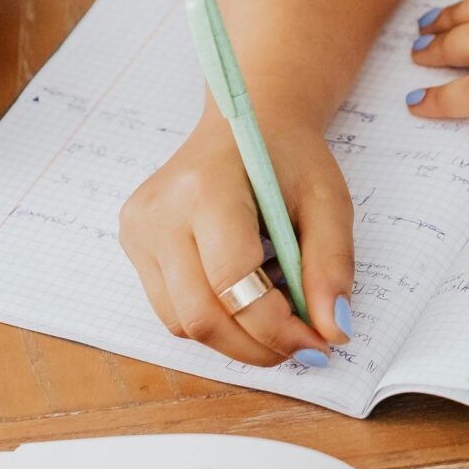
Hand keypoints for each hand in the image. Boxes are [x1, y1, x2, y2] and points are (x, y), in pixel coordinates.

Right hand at [119, 106, 353, 367]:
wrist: (243, 121)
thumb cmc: (287, 157)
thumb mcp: (328, 200)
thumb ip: (332, 266)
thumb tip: (334, 330)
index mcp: (205, 188)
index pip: (233, 282)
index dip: (276, 327)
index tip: (318, 343)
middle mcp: (159, 212)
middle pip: (200, 315)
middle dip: (256, 346)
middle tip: (302, 347)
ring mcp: (139, 229)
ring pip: (182, 323)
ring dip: (236, 339)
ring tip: (277, 316)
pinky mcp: (134, 244)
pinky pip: (172, 310)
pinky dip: (214, 320)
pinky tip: (246, 298)